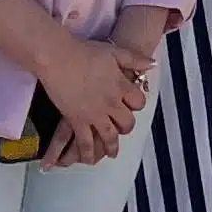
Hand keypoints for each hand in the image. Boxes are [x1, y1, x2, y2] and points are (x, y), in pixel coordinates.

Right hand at [38, 36, 152, 166]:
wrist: (59, 58)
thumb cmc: (86, 52)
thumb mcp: (115, 52)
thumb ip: (135, 59)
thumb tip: (152, 65)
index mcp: (121, 86)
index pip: (138, 102)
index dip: (137, 104)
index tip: (132, 105)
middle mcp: (111, 103)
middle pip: (126, 123)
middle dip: (126, 128)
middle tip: (122, 130)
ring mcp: (94, 114)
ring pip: (109, 137)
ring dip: (111, 147)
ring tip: (111, 153)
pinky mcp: (77, 120)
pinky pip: (85, 142)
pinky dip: (88, 153)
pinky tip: (88, 159)